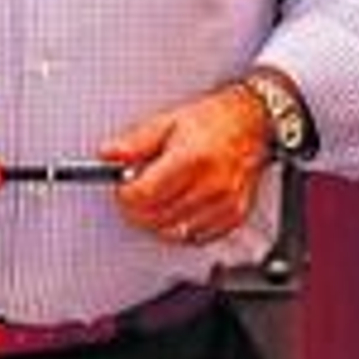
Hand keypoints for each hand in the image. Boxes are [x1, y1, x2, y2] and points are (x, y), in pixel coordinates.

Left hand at [101, 83, 267, 246]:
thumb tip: (109, 155)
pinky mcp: (234, 217)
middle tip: (133, 194)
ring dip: (156, 221)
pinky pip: (196, 237)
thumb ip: (134, 142)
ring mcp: (225, 204)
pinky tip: (176, 209)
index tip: (121, 188)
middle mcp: (211, 185)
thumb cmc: (211, 121)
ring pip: (175, 232)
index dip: (125, 195)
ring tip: (155, 200)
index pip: (145, 194)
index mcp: (191, 159)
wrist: (249, 125)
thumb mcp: (166, 122)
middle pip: (157, 217)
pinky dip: (180, 229)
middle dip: (136, 210)